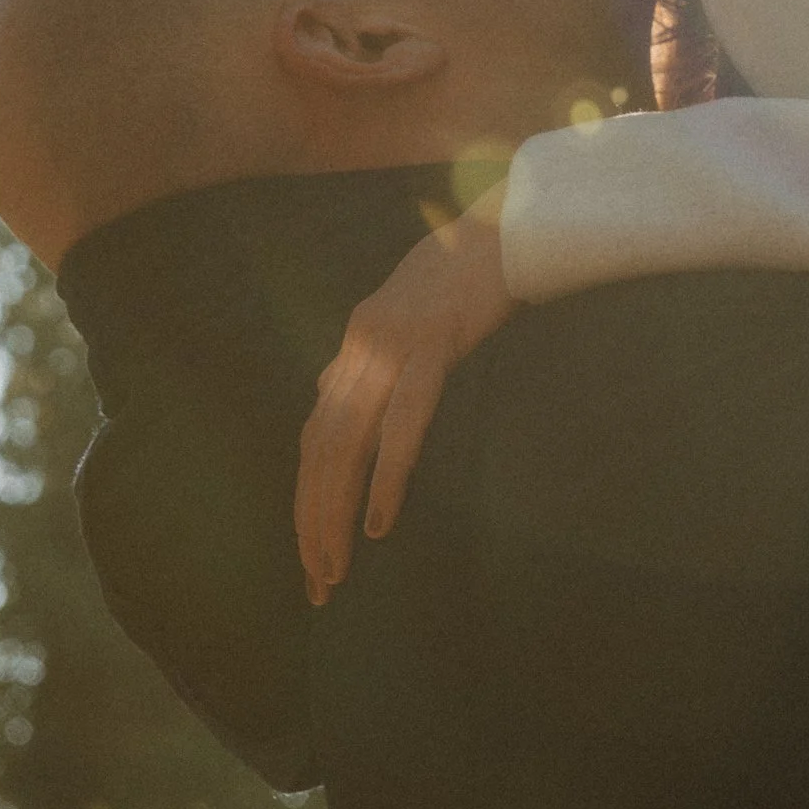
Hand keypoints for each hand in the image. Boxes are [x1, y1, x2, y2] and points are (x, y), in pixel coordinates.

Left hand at [297, 193, 515, 601]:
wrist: (500, 224)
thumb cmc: (463, 276)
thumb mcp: (407, 323)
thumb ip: (372, 365)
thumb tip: (337, 401)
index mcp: (353, 351)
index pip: (313, 441)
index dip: (307, 500)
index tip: (312, 556)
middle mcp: (358, 350)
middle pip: (318, 452)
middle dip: (312, 522)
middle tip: (318, 583)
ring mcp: (391, 348)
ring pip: (346, 445)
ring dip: (335, 512)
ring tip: (337, 566)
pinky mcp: (431, 346)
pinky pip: (402, 423)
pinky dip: (385, 474)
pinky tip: (378, 521)